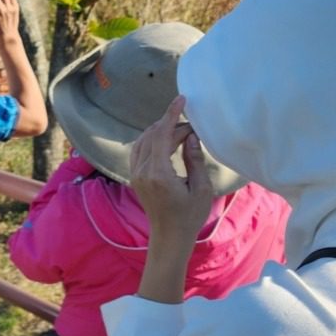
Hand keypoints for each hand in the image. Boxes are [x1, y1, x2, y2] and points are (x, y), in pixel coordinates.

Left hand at [129, 96, 214, 240]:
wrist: (169, 236)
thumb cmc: (189, 216)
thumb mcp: (200, 188)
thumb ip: (194, 159)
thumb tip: (190, 136)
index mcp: (158, 173)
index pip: (161, 134)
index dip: (171, 114)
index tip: (182, 99)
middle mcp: (142, 171)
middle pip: (152, 135)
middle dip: (171, 124)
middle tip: (192, 125)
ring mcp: (135, 174)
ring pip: (143, 141)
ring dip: (160, 130)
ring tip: (182, 130)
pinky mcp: (134, 177)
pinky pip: (139, 150)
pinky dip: (152, 140)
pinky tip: (166, 140)